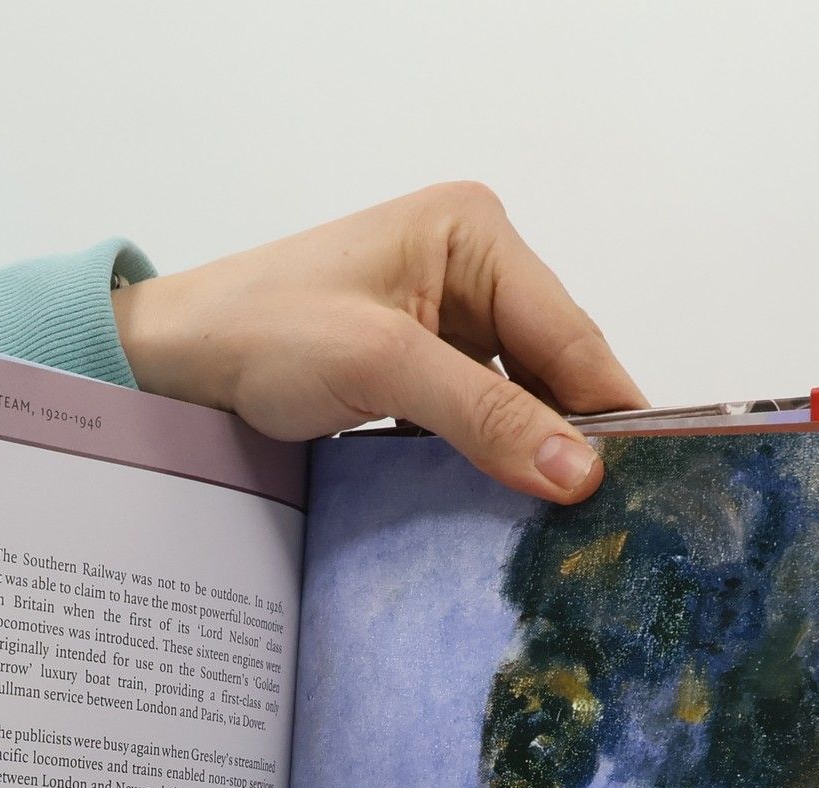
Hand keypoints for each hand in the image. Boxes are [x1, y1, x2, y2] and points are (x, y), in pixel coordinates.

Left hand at [113, 182, 644, 500]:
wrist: (173, 362)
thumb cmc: (261, 331)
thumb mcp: (383, 366)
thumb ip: (486, 415)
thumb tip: (577, 471)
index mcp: (474, 232)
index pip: (569, 332)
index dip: (608, 409)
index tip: (645, 481)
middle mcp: (470, 266)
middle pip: (551, 367)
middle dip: (570, 436)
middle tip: (606, 519)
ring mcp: (444, 319)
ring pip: (518, 399)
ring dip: (529, 455)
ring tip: (563, 524)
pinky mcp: (418, 367)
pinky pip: (477, 418)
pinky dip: (488, 459)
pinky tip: (503, 507)